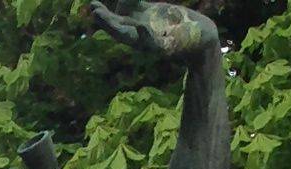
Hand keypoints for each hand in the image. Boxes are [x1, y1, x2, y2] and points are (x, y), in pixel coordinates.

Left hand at [90, 2, 221, 59]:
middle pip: (116, 23)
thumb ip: (152, 39)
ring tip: (95, 3)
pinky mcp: (148, 10)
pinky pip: (134, 1)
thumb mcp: (169, 43)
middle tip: (93, 7)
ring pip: (121, 12)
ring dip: (109, 8)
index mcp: (140, 42)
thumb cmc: (186, 42)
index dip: (108, 24)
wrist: (197, 35)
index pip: (120, 32)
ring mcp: (142, 19)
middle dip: (104, 16)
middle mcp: (137, 32)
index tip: (98, 14)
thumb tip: (138, 30)